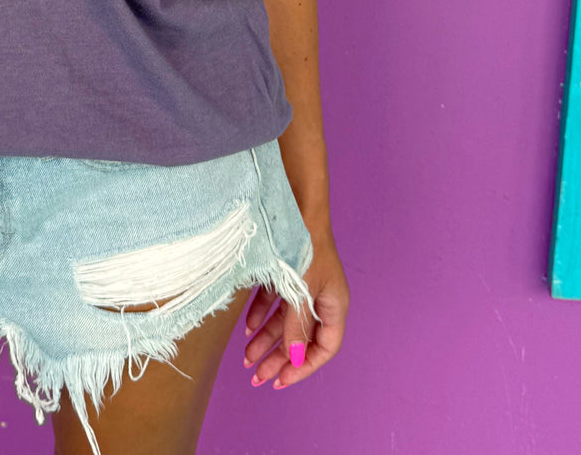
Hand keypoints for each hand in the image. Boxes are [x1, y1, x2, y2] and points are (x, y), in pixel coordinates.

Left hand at [242, 225, 348, 389]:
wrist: (293, 201)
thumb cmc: (303, 244)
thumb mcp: (301, 290)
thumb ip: (297, 326)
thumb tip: (294, 359)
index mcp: (334, 303)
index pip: (324, 347)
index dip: (304, 366)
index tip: (281, 379)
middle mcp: (320, 296)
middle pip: (301, 338)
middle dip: (279, 358)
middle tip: (257, 376)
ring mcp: (302, 283)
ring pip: (284, 321)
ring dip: (266, 339)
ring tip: (246, 357)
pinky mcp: (286, 271)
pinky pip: (274, 301)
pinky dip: (260, 314)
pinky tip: (246, 326)